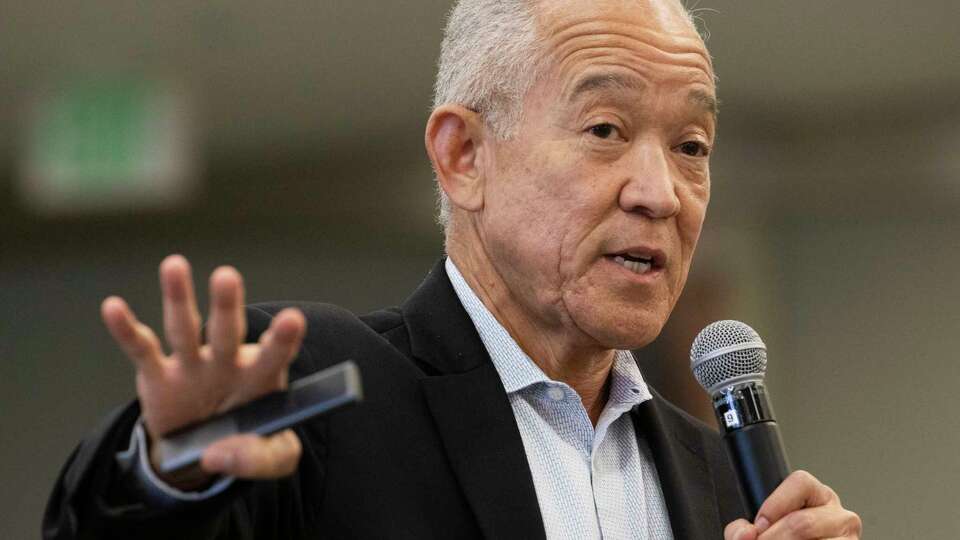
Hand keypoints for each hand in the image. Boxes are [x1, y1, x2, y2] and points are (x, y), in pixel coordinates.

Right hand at [101, 254, 306, 485]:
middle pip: (227, 331)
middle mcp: (226, 361)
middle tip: (226, 276)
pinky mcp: (158, 375)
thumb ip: (257, 458)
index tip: (293, 320)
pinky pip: (141, 349)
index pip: (276, 355)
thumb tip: (217, 456)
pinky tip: (113, 308)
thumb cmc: (249, 441)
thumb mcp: (271, 458)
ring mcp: (192, 365)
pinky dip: (126, 330)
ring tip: (174, 266)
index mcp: (261, 376)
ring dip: (178, 299)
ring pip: (184, 328)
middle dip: (226, 305)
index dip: (282, 339)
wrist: (207, 449)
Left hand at [724, 470, 861, 539]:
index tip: (759, 526)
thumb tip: (745, 533)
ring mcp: (848, 538)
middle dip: (774, 538)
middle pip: (803, 522)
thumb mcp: (763, 529)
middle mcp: (839, 515)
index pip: (800, 482)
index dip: (773, 506)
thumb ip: (742, 529)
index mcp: (818, 497)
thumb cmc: (781, 539)